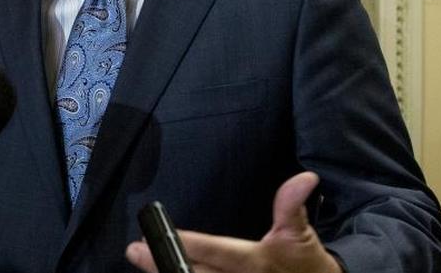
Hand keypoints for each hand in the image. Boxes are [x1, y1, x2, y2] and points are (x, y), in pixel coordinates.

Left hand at [125, 172, 342, 272]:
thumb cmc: (303, 261)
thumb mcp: (299, 234)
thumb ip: (292, 206)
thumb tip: (305, 178)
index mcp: (256, 262)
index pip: (220, 251)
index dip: (193, 244)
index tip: (168, 233)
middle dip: (165, 263)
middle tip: (136, 250)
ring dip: (166, 272)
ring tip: (140, 259)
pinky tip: (160, 271)